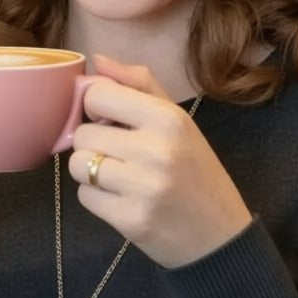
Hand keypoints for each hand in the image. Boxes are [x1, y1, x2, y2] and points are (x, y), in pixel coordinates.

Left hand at [68, 55, 251, 267]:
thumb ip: (139, 85)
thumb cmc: (196, 172)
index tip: (110, 119)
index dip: (96, 107)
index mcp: (168, 119)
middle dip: (93, 143)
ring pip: (78, 165)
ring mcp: (142, 187)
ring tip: (119, 177)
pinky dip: (97, 197)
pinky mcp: (130, 220)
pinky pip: (85, 196)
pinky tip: (122, 199)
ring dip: (91, 171)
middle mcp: (156, 150)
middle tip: (119, 154)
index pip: (98, 94)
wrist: (220, 237)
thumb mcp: (179, 121)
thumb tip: (98, 60)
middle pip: (83, 133)